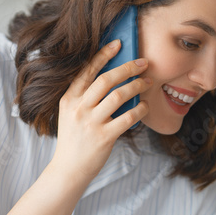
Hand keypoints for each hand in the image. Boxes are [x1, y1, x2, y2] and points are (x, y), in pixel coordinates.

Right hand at [49, 39, 149, 187]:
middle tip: (143, 62)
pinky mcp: (104, 137)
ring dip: (136, 86)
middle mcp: (79, 108)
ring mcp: (91, 122)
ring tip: (147, 82)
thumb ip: (85, 98)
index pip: (87, 71)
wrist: (68, 170)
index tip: (118, 44)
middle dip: (127, 68)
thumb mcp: (70, 115)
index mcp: (69, 99)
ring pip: (118, 96)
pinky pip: (127, 118)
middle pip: (106, 79)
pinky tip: (146, 106)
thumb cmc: (73, 141)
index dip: (104, 55)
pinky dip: (140, 110)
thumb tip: (113, 79)